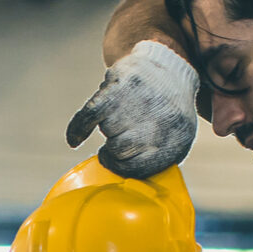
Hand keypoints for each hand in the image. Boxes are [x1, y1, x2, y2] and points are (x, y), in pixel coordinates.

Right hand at [65, 40, 199, 178]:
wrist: (171, 70)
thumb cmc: (167, 114)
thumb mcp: (175, 141)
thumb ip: (154, 161)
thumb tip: (124, 180)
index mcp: (177, 139)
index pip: (139, 168)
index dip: (122, 168)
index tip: (116, 163)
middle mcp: (160, 119)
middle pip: (120, 148)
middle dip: (114, 147)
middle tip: (119, 137)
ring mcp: (140, 100)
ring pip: (107, 129)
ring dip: (108, 127)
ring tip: (122, 116)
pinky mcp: (121, 84)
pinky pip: (90, 114)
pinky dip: (79, 128)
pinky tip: (75, 139)